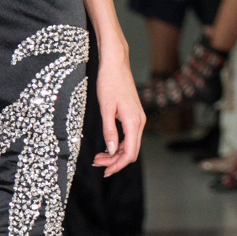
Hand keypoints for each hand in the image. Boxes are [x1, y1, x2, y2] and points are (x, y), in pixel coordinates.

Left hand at [91, 50, 144, 177]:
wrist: (115, 63)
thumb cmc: (109, 82)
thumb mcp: (105, 108)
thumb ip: (109, 130)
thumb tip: (112, 151)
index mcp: (133, 122)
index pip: (129, 153)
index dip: (118, 165)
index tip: (105, 171)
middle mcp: (139, 122)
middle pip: (131, 151)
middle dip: (115, 161)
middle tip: (97, 163)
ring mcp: (138, 118)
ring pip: (130, 144)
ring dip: (116, 153)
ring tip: (98, 156)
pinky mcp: (133, 115)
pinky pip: (129, 136)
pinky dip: (118, 144)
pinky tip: (107, 145)